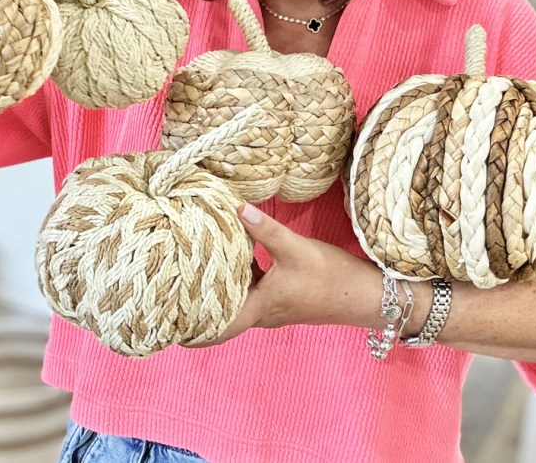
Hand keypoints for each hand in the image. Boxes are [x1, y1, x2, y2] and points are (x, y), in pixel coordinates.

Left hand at [189, 203, 383, 346]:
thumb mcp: (294, 249)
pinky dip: (240, 279)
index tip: (172, 321)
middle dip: (201, 303)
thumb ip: (265, 229)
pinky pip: (253, 292)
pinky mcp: (282, 299)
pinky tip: (234, 256)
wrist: (363, 293)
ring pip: (238, 301)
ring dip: (221, 289)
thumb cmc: (329, 277)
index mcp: (260, 307)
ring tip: (196, 268)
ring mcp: (273, 308)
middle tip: (176, 285)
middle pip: (223, 314)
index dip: (194, 328)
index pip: (219, 328)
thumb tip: (235, 206)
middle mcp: (262, 313)